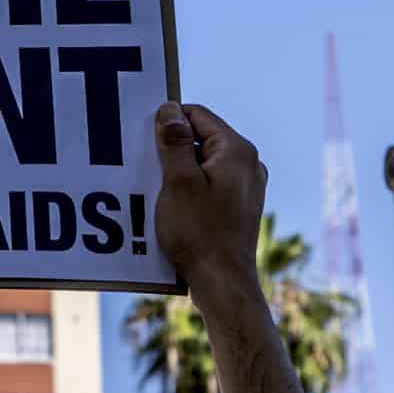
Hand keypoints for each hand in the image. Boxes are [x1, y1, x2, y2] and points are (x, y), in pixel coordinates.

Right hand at [155, 101, 266, 300]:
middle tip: (148, 167)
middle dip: (172, 149)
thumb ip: (174, 142)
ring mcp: (246, 187)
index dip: (168, 122)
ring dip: (179, 172)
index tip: (145, 139)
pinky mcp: (239, 207)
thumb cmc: (199, 233)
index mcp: (237, 151)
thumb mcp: (178, 182)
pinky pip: (210, 185)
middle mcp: (248, 165)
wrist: (222, 282)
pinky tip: (173, 208)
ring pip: (204, 164)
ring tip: (158, 191)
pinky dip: (190, 190)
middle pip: (201, 139)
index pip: (197, 115)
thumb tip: (170, 110)